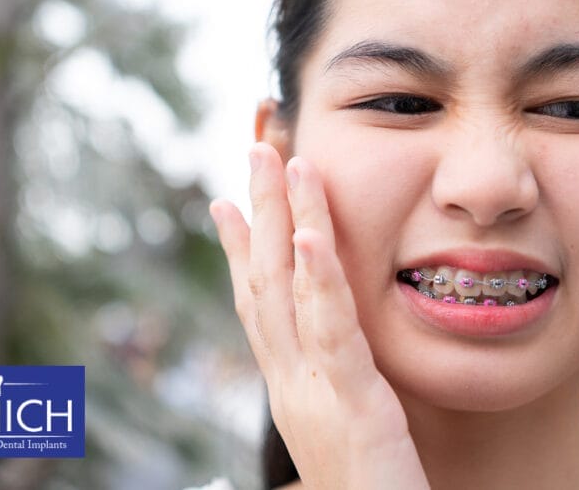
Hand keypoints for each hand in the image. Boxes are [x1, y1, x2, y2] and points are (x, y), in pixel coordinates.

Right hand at [209, 143, 429, 489]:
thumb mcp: (345, 430)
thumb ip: (336, 389)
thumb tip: (332, 361)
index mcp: (291, 388)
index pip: (259, 306)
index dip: (240, 250)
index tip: (225, 202)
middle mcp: (289, 386)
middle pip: (263, 283)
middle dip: (257, 211)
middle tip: (253, 148)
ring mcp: (313, 393)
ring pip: (288, 292)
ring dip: (282, 220)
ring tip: (280, 159)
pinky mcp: (352, 405)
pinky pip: (332, 332)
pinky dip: (319, 278)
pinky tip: (312, 234)